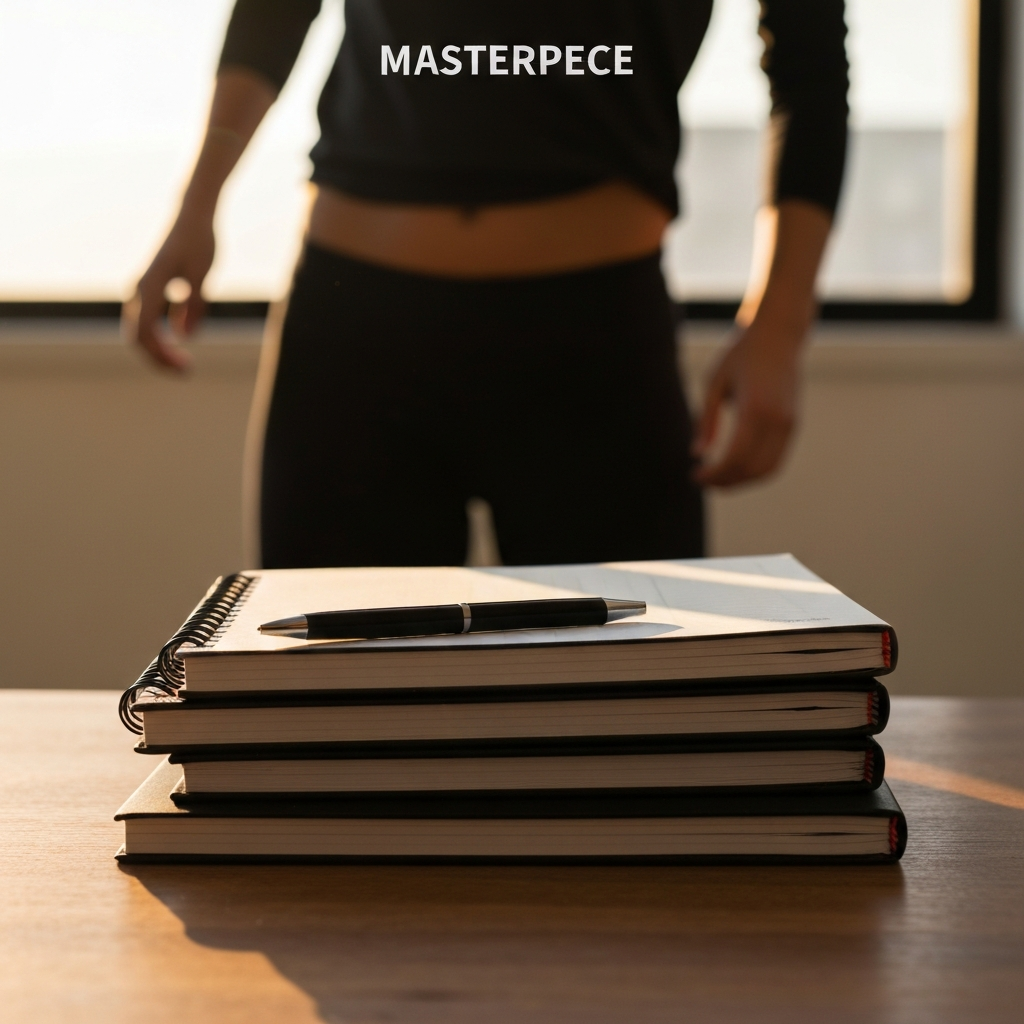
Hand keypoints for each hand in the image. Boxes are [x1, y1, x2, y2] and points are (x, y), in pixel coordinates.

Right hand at [121, 207, 214, 371]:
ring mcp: (143, 290)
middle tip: (187, 372)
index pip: (145, 333)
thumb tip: (185, 336)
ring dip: (160, 349)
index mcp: (149, 287)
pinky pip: (150, 321)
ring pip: (142, 331)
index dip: (162, 356)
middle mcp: (139, 289)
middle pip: (139, 337)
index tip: (186, 367)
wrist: (192, 216)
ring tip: (185, 364)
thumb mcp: (202, 275)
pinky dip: (162, 336)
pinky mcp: (152, 290)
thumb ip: (194, 305)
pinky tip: (183, 339)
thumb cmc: (200, 242)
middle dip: (160, 358)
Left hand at [692, 317, 802, 487]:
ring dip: (742, 481)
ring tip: (717, 480)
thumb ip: (705, 419)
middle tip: (702, 481)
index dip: (714, 474)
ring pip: (768, 470)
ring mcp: (790, 423)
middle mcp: (778, 419)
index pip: (735, 457)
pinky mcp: (794, 423)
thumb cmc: (740, 353)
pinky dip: (756, 471)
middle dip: (725, 482)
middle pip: (752, 469)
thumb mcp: (713, 382)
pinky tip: (734, 468)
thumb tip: (697, 454)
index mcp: (755, 407)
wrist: (779, 333)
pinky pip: (777, 458)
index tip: (694, 476)